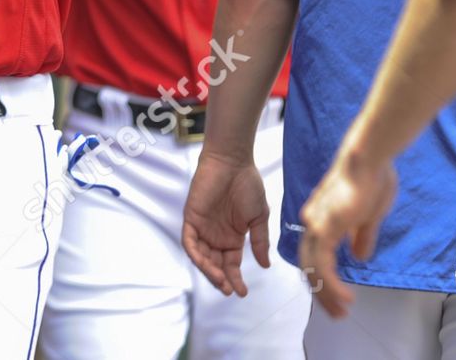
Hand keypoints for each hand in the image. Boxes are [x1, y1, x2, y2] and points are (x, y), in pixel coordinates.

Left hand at [182, 150, 271, 296]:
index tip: (243, 292)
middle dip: (221, 279)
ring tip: (221, 281)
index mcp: (232, 237)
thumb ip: (259, 242)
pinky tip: (206, 264)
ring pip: (201, 257)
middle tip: (230, 289)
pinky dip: (196, 254)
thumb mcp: (258, 218)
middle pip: (215, 264)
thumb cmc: (248, 185)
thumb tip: (265, 265)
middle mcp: (216, 235)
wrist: (233, 163)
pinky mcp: (191, 218)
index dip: (235, 279)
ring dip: (209, 271)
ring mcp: (203, 228)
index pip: (231, 264)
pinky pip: (189, 241)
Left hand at [298, 151, 397, 318]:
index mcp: (320, 218)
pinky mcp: (325, 227)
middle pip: (309, 265)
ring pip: (313, 269)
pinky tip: (344, 297)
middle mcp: (312, 222)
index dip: (324, 277)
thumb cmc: (372, 179)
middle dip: (322, 293)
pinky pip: (322, 264)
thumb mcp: (369, 215)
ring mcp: (316, 224)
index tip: (337, 296)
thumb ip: (361, 235)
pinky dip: (332, 284)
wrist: (369, 158)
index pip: (314, 254)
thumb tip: (358, 256)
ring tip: (341, 312)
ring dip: (326, 294)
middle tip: (337, 313)